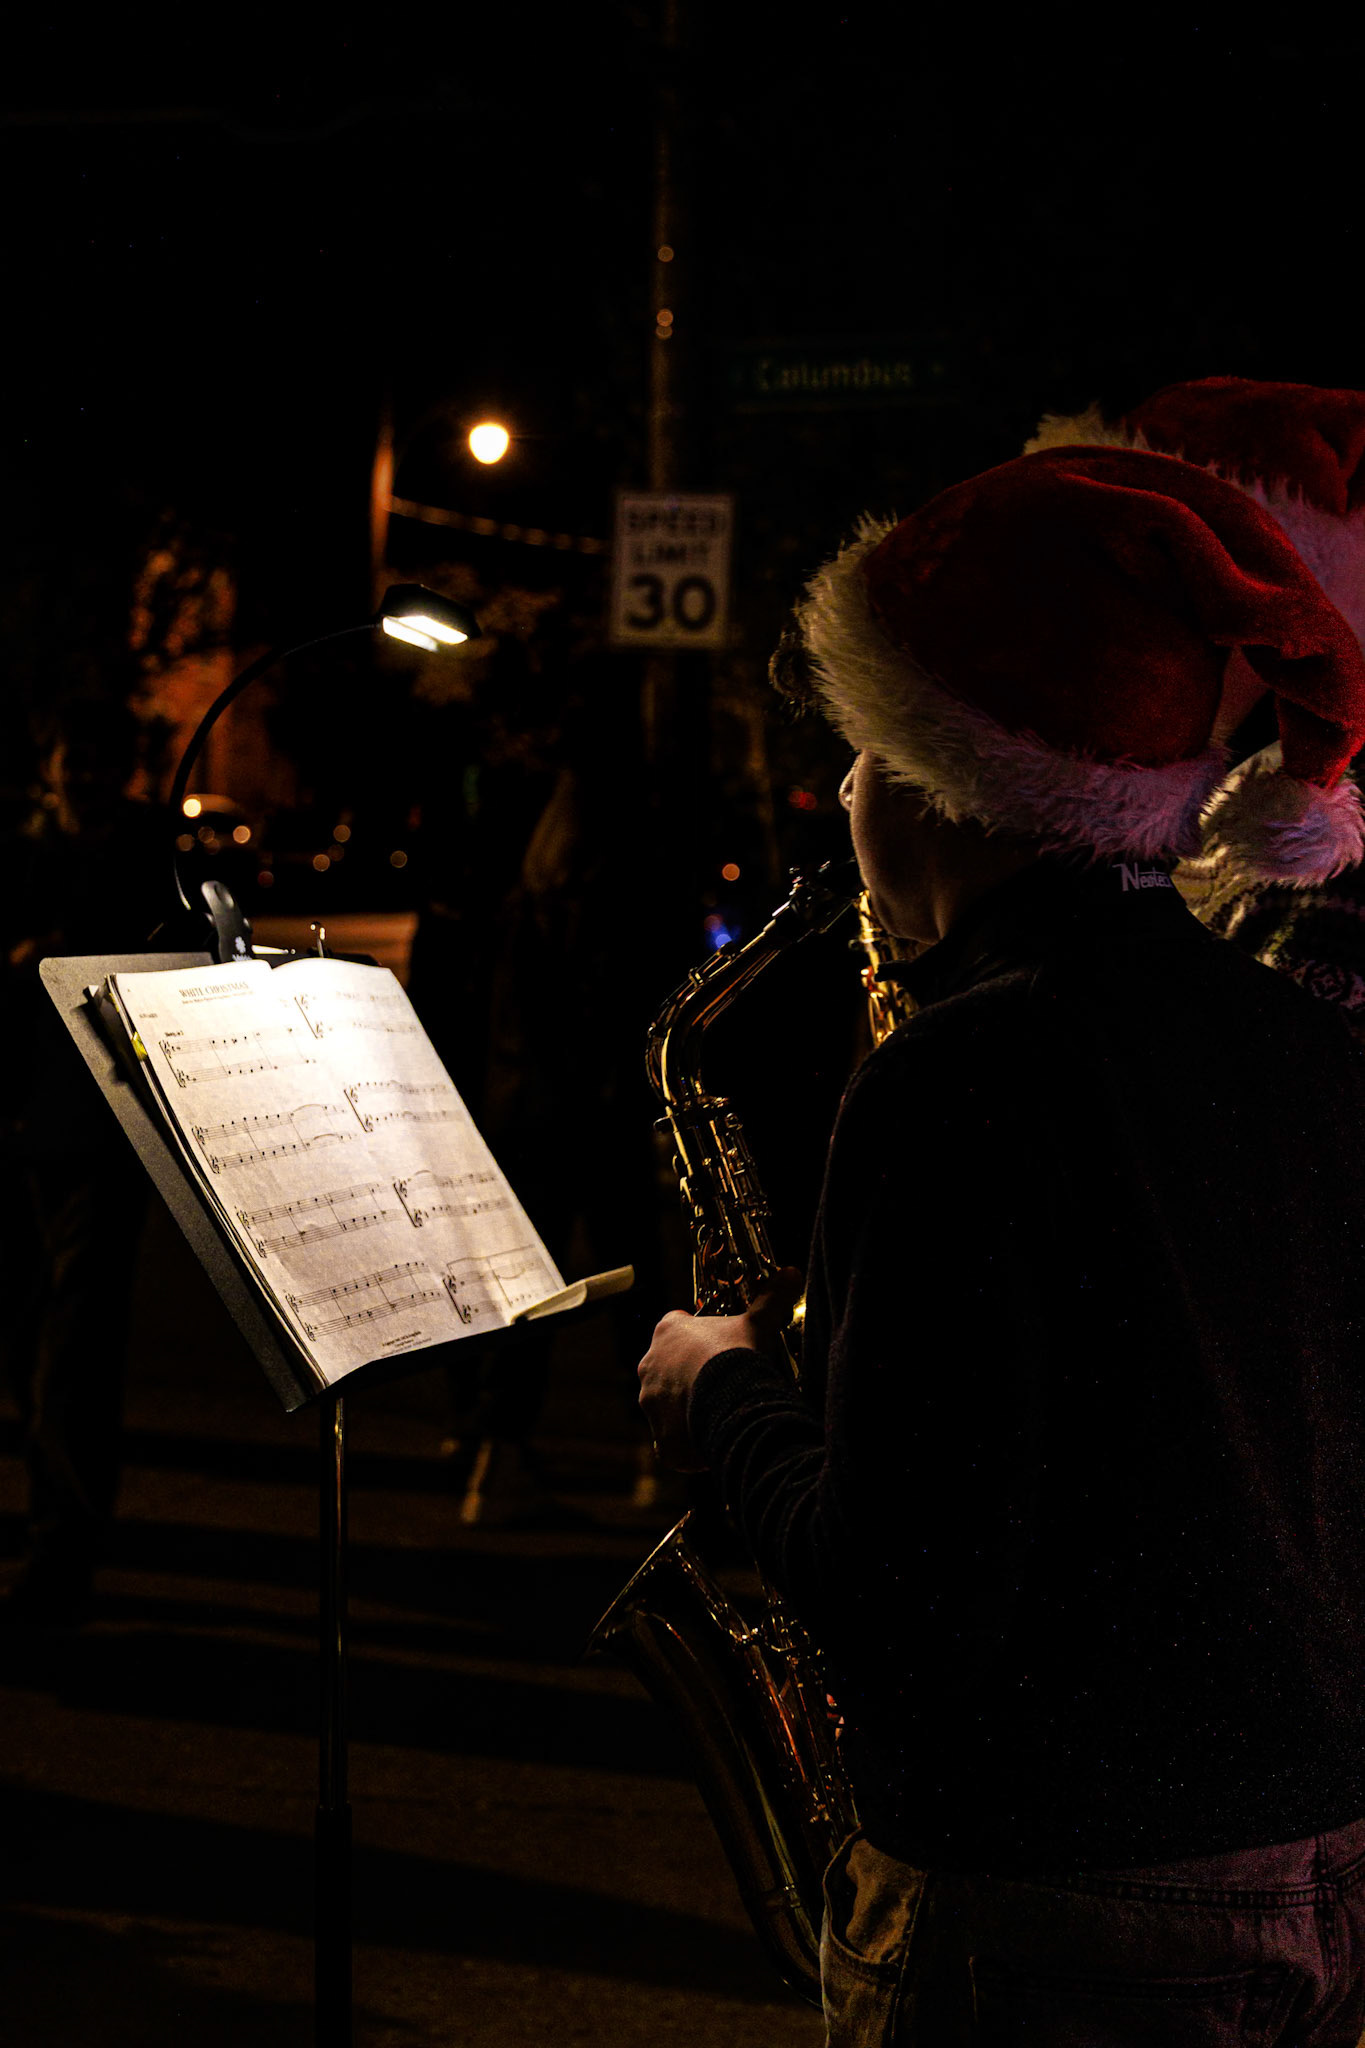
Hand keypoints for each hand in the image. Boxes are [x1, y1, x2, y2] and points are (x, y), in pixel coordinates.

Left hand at [636, 1267, 803, 1471]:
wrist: (732, 1402)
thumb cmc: (738, 1355)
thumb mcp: (758, 1323)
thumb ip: (772, 1298)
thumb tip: (792, 1272)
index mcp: (667, 1332)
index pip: (674, 1328)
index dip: (694, 1336)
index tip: (715, 1344)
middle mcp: (650, 1366)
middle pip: (667, 1370)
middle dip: (688, 1376)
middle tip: (720, 1382)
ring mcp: (652, 1404)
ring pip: (668, 1407)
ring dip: (688, 1410)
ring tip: (720, 1413)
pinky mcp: (662, 1438)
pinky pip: (672, 1443)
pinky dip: (689, 1444)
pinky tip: (713, 1441)